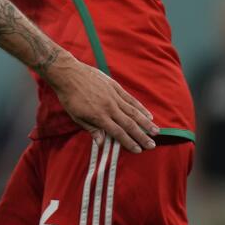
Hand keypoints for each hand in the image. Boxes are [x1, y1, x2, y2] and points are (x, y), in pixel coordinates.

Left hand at [44, 54, 158, 152]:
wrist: (68, 74)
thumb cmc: (69, 97)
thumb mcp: (76, 116)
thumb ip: (91, 129)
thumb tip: (101, 143)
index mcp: (99, 116)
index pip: (117, 133)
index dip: (128, 143)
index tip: (138, 150)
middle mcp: (109, 107)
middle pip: (129, 124)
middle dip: (141, 136)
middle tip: (152, 145)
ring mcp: (114, 96)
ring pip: (134, 112)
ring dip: (146, 123)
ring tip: (156, 132)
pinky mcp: (115, 87)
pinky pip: (131, 99)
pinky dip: (141, 108)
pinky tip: (148, 115)